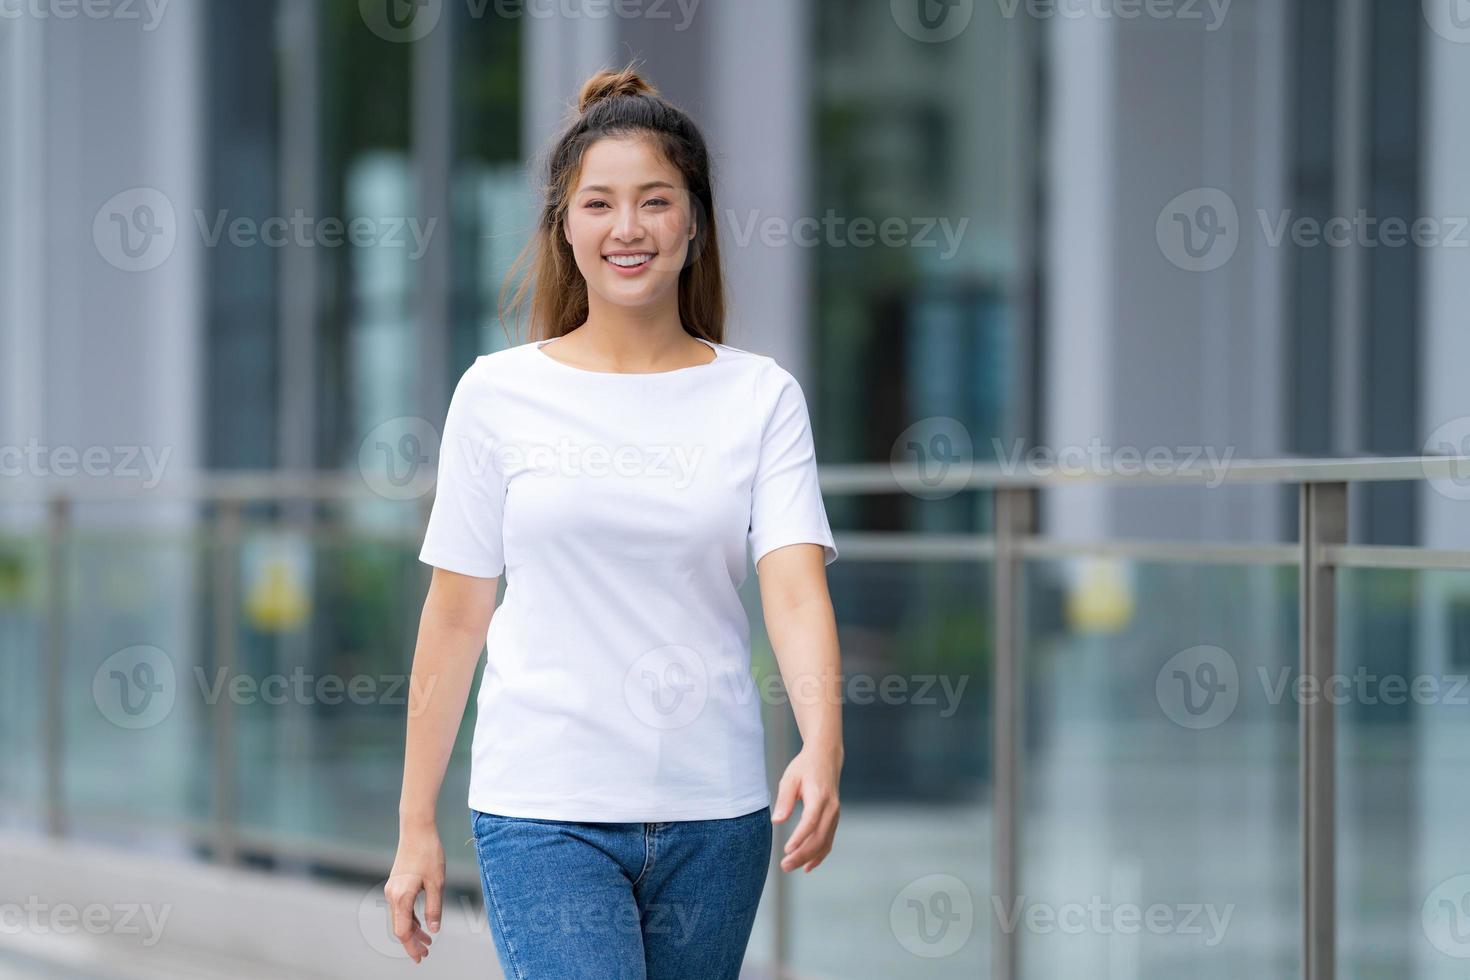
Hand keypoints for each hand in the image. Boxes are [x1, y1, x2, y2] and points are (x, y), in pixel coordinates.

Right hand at [385, 824, 445, 963]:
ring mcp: (392, 889)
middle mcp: (392, 895)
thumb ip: (434, 908)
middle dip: (412, 942)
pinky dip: (410, 918)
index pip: (402, 931)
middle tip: (425, 954)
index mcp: (401, 897)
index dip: (412, 946)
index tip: (422, 956)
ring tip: (427, 941)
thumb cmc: (429, 854)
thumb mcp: (437, 883)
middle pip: (399, 927)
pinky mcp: (396, 883)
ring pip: (400, 917)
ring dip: (412, 930)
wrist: (416, 830)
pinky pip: (401, 907)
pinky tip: (421, 923)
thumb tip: (433, 929)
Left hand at [771, 744, 841, 872]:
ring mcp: (835, 814)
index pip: (811, 821)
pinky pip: (829, 840)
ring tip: (790, 866)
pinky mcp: (834, 818)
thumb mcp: (790, 778)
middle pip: (819, 837)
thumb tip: (777, 821)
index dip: (800, 837)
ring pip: (825, 842)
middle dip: (802, 854)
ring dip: (809, 858)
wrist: (826, 757)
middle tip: (784, 865)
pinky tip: (808, 865)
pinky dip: (819, 855)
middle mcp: (831, 807)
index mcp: (819, 796)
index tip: (787, 849)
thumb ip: (784, 799)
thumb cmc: (805, 767)